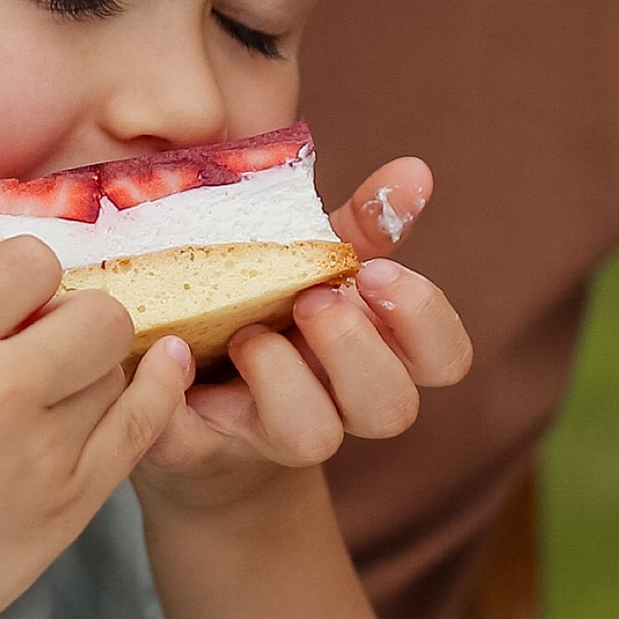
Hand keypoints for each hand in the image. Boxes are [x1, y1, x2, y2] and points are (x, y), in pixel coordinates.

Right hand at [0, 236, 190, 618]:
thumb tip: (36, 302)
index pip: (30, 262)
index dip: (29, 280)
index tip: (16, 304)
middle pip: (98, 315)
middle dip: (78, 321)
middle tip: (45, 349)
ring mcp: (44, 455)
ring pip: (120, 371)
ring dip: (96, 371)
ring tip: (54, 397)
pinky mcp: (73, 506)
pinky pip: (143, 426)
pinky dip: (153, 393)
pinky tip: (164, 369)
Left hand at [134, 156, 470, 519]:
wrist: (187, 392)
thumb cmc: (269, 311)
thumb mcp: (314, 263)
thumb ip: (365, 224)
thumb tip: (414, 172)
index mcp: (378, 355)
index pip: (446, 358)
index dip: (424, 320)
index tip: (373, 273)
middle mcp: (340, 405)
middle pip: (393, 407)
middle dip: (355, 349)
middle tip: (312, 300)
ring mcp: (272, 434)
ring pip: (315, 436)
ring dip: (282, 376)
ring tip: (245, 333)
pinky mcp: (200, 445)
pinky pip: (191, 439)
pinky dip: (177, 393)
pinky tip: (172, 350)